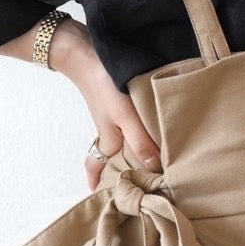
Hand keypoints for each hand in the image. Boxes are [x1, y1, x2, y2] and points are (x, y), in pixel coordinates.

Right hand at [49, 20, 163, 189]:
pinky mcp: (118, 100)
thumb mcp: (126, 118)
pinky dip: (138, 128)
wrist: (88, 52)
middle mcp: (109, 131)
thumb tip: (156, 169)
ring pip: (121, 138)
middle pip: (112, 155)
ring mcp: (112, 115)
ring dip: (133, 148)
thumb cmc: (106, 88)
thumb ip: (141, 143)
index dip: (97, 180)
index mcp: (108, 141)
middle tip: (140, 179)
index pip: (97, 167)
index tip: (97, 193)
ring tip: (154, 156)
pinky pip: (127, 122)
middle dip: (121, 168)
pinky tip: (153, 123)